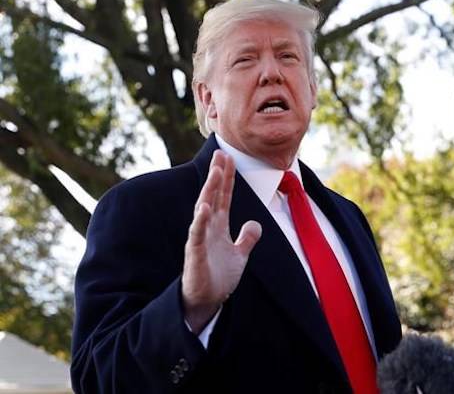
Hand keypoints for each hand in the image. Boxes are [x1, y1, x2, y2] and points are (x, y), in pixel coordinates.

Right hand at [182, 151, 261, 332]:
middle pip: (214, 196)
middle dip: (217, 175)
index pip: (224, 196)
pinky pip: (197, 234)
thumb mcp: (240, 255)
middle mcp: (208, 228)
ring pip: (205, 209)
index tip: (228, 157)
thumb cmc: (219, 277)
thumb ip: (247, 238)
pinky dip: (200, 221)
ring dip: (210, 190)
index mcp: (219, 226)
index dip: (227, 178)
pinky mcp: (195, 253)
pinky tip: (204, 207)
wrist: (207, 302)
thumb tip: (255, 224)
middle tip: (220, 153)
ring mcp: (201, 239)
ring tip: (216, 172)